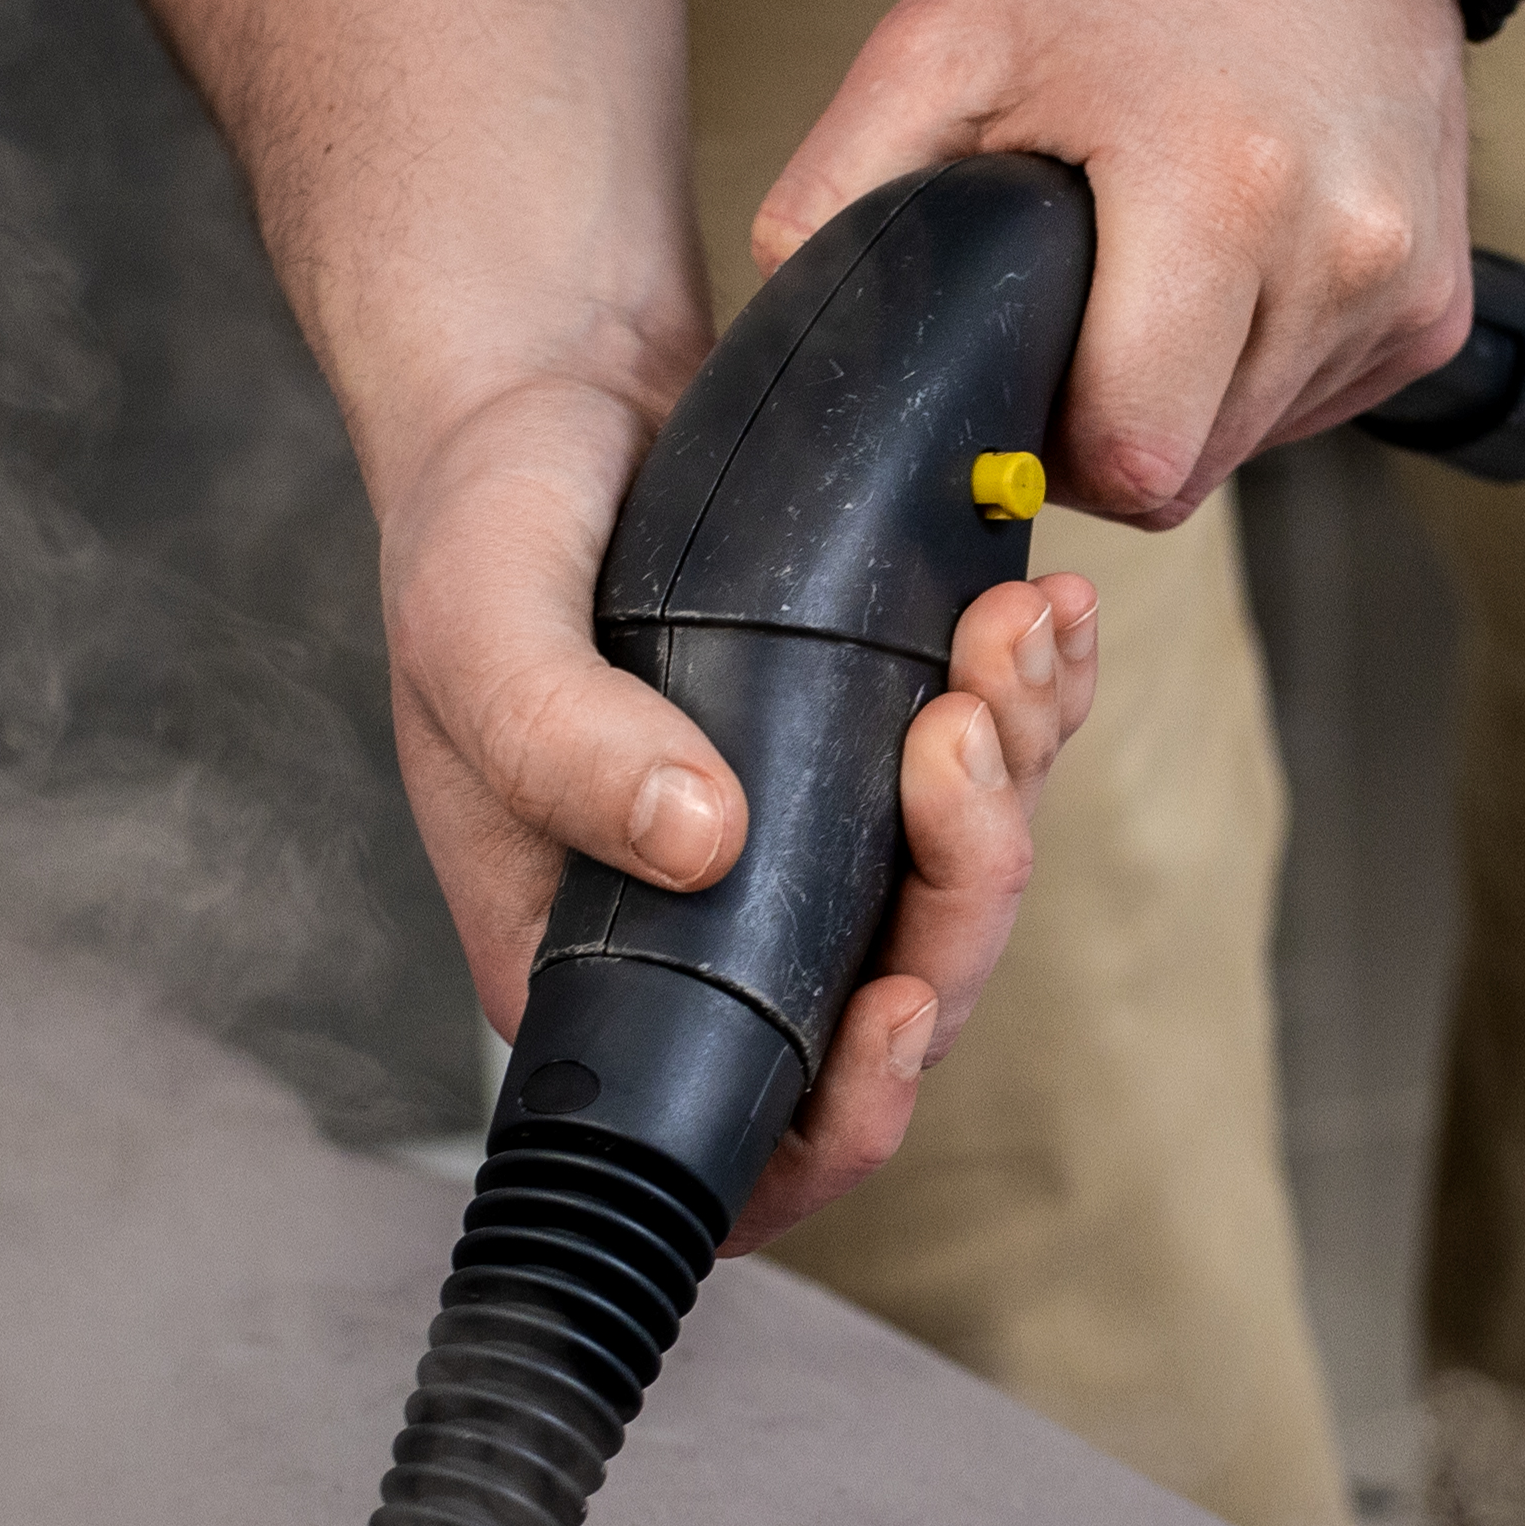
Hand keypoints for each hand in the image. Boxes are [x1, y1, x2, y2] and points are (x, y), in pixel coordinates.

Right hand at [376, 370, 1102, 1252]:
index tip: (898, 1001)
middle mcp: (718, 928)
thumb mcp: (477, 623)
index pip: (743, 1134)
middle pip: (899, 1001)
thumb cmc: (479, 526)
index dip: (844, 1114)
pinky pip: (996, 770)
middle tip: (966, 721)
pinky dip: (1038, 698)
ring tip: (1015, 627)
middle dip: (967, 879)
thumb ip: (558, 740)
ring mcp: (810, 845)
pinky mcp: (875, 751)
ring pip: (964, 885)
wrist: (546, 391)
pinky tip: (1046, 608)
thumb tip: (701, 844)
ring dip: (1018, 766)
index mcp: (598, 962)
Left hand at [752, 0, 1478, 529]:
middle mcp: (1344, 250)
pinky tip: (1234, 258)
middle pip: (1187, 473)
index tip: (1022, 372)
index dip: (1050, 447)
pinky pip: (1315, 406)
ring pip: (1250, 449)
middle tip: (1076, 301)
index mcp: (1224, 190)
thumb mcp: (943, 36)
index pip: (1131, 458)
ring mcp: (1406, 285)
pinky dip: (1256, 368)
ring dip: (1183, 396)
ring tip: (1158, 258)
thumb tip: (802, 341)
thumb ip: (843, 195)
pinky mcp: (1440, 303)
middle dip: (1107, 424)